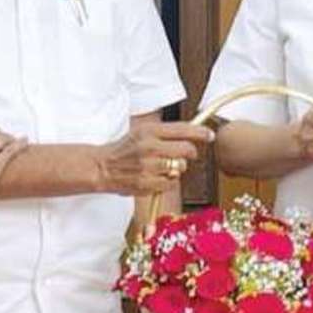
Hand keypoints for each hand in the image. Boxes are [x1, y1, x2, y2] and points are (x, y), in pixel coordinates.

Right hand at [99, 121, 213, 194]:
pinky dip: (168, 181)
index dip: (200, 133)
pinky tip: (157, 176)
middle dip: (190, 153)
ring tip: (163, 166)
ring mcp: (149, 166)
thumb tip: (191, 133)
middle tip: (187, 154)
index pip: (183, 129)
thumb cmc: (124, 150)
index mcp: (149, 131)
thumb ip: (165, 133)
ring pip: (180, 167)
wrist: (102, 167)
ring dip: (177, 168)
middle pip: (186, 150)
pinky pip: (171, 183)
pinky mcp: (147, 183)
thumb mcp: (142, 132)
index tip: (210, 135)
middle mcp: (149, 147)